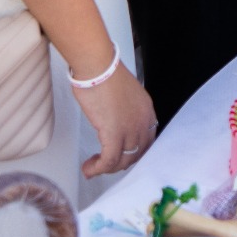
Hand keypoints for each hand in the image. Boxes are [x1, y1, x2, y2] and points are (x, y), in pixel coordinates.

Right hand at [71, 61, 157, 177]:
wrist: (98, 67)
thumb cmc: (105, 74)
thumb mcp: (124, 94)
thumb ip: (125, 109)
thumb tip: (114, 119)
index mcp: (147, 110)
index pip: (147, 141)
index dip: (133, 152)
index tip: (120, 155)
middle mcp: (143, 121)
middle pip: (136, 154)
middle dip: (120, 162)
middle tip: (104, 163)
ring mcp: (131, 128)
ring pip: (123, 160)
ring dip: (107, 168)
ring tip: (93, 166)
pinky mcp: (114, 134)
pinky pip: (109, 160)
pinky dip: (98, 168)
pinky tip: (89, 168)